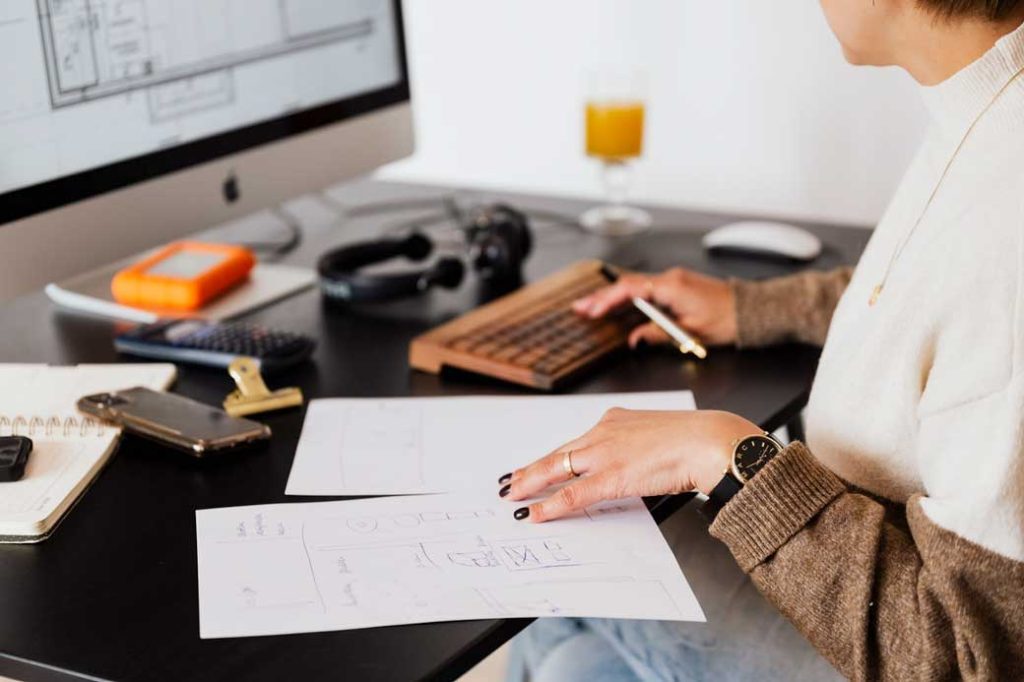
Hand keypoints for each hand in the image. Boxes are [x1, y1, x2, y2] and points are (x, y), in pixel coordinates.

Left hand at [499, 409, 761, 522]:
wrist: (709, 441)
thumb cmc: (693, 441)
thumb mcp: (657, 436)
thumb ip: (637, 449)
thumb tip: (631, 467)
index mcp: (616, 420)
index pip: (576, 442)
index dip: (554, 456)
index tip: (537, 464)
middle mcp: (604, 432)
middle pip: (559, 453)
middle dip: (532, 470)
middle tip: (511, 481)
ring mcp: (606, 453)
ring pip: (558, 469)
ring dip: (533, 484)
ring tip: (514, 496)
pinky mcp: (613, 475)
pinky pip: (574, 493)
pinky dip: (552, 504)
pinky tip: (537, 512)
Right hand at [573, 267, 737, 347]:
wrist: (748, 310)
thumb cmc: (726, 319)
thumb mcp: (689, 332)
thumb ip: (657, 333)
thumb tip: (634, 338)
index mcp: (672, 287)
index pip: (631, 289)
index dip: (608, 300)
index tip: (593, 311)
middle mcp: (670, 279)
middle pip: (627, 285)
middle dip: (602, 297)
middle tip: (580, 307)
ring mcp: (672, 280)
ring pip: (634, 286)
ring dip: (612, 296)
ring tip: (590, 306)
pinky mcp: (675, 285)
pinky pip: (645, 288)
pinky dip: (627, 296)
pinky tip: (615, 304)